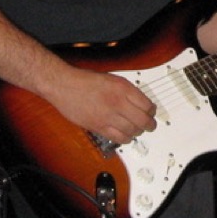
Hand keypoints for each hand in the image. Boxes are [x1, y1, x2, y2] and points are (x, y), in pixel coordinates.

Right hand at [43, 65, 157, 144]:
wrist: (64, 85)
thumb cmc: (85, 80)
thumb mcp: (112, 78)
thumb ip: (127, 90)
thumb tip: (141, 102)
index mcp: (123, 88)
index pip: (147, 105)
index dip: (152, 111)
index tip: (152, 112)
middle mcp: (117, 103)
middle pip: (143, 121)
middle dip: (150, 124)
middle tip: (151, 125)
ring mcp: (108, 117)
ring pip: (133, 131)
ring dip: (138, 132)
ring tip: (138, 130)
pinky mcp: (99, 127)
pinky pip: (119, 138)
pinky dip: (126, 139)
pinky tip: (126, 136)